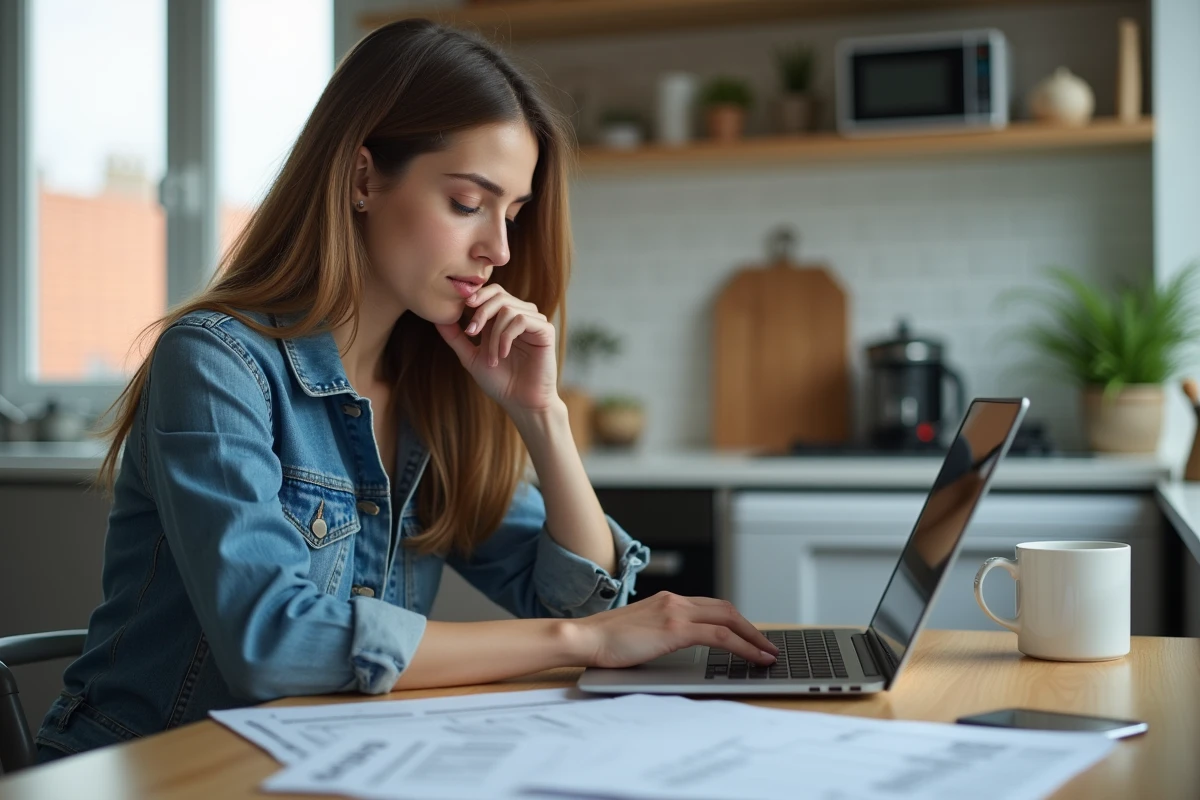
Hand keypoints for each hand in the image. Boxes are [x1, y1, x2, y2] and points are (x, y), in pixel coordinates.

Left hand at [436, 285, 558, 414]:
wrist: (520, 403)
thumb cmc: (499, 382)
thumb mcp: (471, 357)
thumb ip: (456, 337)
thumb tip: (437, 317)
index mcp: (505, 318)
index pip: (492, 292)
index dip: (477, 295)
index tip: (462, 308)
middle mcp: (521, 315)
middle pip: (499, 294)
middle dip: (481, 312)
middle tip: (471, 333)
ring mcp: (535, 322)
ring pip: (508, 309)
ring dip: (494, 334)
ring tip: (492, 358)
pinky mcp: (546, 330)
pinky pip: (521, 320)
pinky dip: (507, 336)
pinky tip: (503, 354)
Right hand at [571, 591, 778, 668]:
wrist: (585, 638)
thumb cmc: (605, 642)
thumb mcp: (639, 632)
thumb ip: (660, 632)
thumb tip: (676, 647)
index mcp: (666, 600)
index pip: (710, 606)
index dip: (734, 621)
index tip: (748, 634)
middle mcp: (674, 600)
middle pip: (725, 609)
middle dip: (750, 627)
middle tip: (766, 645)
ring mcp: (676, 611)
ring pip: (728, 619)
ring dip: (753, 636)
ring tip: (767, 653)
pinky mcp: (676, 628)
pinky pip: (720, 636)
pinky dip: (743, 646)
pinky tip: (754, 657)